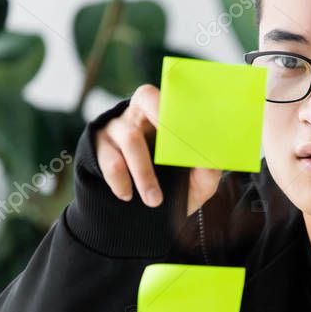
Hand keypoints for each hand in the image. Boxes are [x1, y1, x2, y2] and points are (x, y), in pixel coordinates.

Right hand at [92, 84, 221, 216]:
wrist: (143, 215)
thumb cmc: (175, 188)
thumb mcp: (196, 185)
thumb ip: (206, 175)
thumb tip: (213, 162)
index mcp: (165, 116)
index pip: (170, 96)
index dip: (180, 105)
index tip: (193, 125)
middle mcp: (139, 114)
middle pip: (146, 99)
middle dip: (163, 116)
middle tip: (177, 143)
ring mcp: (116, 129)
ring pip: (131, 138)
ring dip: (144, 172)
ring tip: (154, 200)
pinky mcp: (97, 148)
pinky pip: (109, 160)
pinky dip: (120, 180)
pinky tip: (128, 195)